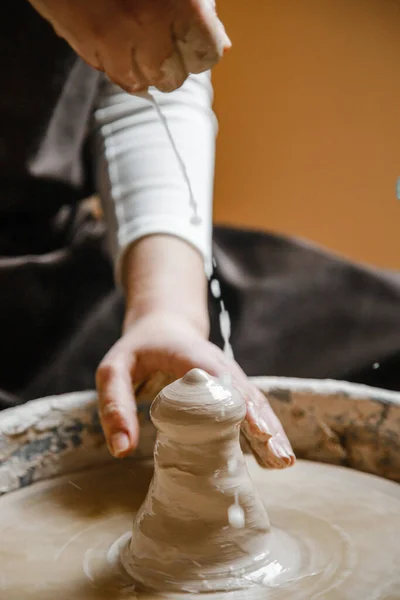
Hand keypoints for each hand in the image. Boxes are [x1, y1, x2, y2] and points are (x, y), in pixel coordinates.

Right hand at [28, 0, 230, 92]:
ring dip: (144, 71)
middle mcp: (147, 25)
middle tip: (165, 44)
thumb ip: (202, 7)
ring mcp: (112, 37)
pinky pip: (108, 71)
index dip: (203, 50)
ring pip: (139, 82)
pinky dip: (116, 65)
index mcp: (181, 3)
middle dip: (173, 67)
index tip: (196, 41)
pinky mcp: (84, 42)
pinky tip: (117, 44)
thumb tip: (222, 44)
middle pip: (172, 78)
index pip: (207, 55)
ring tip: (140, 46)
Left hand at [96, 311, 294, 468]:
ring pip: (255, 403)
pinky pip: (250, 409)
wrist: (163, 326)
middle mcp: (217, 365)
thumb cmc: (138, 349)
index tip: (257, 432)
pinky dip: (263, 431)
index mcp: (191, 355)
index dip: (239, 405)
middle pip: (247, 394)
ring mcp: (227, 377)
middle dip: (266, 426)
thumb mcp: (114, 369)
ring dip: (271, 432)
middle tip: (281, 459)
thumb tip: (122, 449)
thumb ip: (115, 404)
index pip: (219, 380)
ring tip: (284, 463)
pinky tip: (271, 458)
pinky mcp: (229, 390)